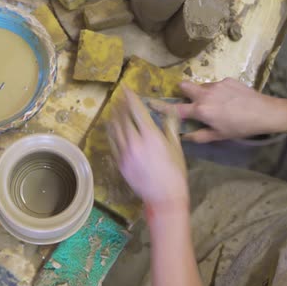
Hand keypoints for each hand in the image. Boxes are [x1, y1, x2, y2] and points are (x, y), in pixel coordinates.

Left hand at [107, 86, 188, 214]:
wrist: (164, 196)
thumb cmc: (175, 172)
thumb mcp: (176, 147)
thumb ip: (170, 128)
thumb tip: (169, 113)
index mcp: (151, 135)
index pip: (137, 111)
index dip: (130, 98)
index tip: (126, 89)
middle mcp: (135, 142)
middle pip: (123, 118)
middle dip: (120, 105)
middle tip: (119, 97)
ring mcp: (125, 153)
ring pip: (115, 129)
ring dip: (113, 117)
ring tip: (113, 109)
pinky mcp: (120, 162)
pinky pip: (112, 143)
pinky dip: (111, 132)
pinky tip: (111, 128)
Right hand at [171, 78, 277, 142]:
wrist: (266, 112)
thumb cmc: (241, 127)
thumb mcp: (219, 136)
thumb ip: (199, 136)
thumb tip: (184, 136)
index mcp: (201, 110)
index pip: (176, 108)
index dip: (162, 107)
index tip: (151, 103)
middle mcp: (205, 94)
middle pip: (183, 86)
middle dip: (182, 91)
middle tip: (190, 100)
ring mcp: (216, 85)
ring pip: (200, 85)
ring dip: (201, 93)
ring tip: (215, 104)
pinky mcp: (227, 79)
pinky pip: (215, 84)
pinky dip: (216, 91)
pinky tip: (229, 100)